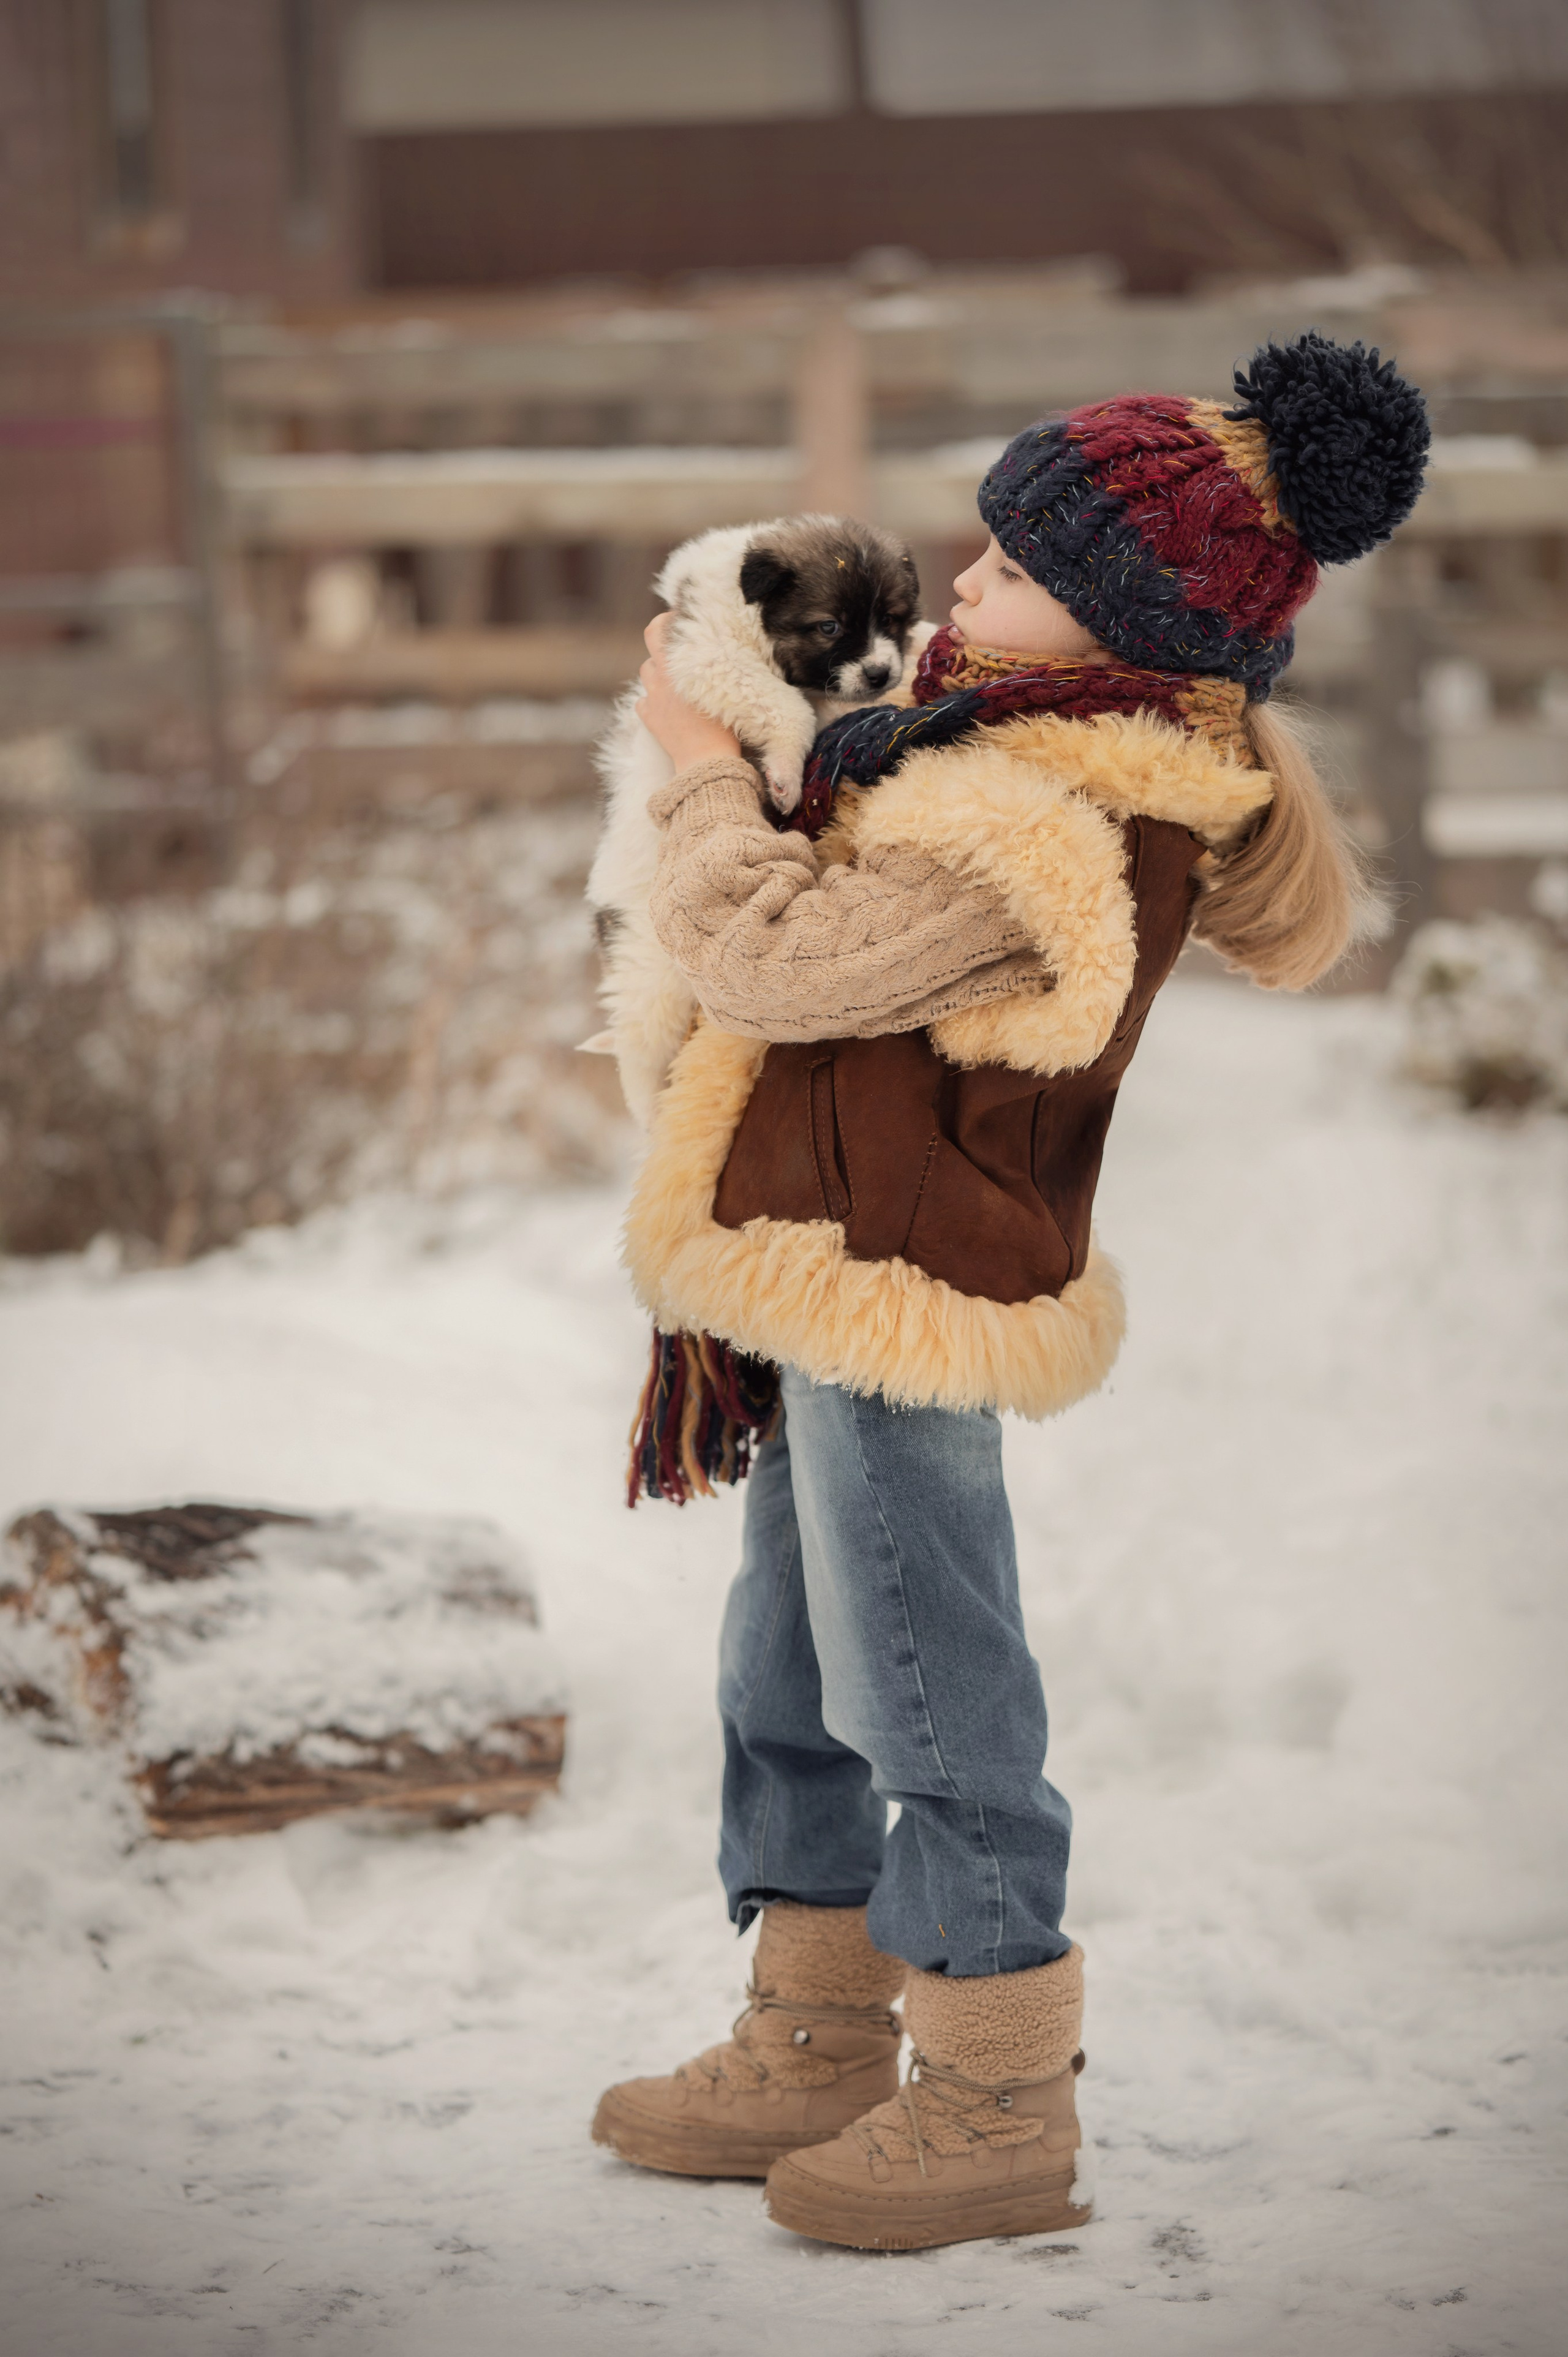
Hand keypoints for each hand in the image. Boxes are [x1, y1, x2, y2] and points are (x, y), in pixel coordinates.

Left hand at [637, 614, 741, 769]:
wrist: (706, 760)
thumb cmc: (725, 724)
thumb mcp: (726, 685)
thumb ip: (713, 663)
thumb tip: (715, 648)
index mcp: (677, 665)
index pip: (657, 629)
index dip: (665, 620)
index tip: (680, 620)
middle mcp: (660, 677)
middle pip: (650, 647)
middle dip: (660, 642)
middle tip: (675, 646)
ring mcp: (651, 697)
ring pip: (647, 672)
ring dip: (659, 673)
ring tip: (678, 682)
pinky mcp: (648, 717)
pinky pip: (644, 701)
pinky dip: (652, 701)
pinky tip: (668, 709)